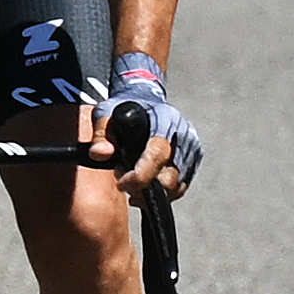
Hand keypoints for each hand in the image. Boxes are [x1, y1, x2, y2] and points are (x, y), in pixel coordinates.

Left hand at [111, 53, 202, 193]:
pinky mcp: (193, 161)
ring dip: (152, 192)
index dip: (140, 175)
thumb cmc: (125, 107)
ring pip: (176, 185)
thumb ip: (101, 133)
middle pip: (170, 175)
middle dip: (145, 186)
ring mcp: (192, 149)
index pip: (158, 153)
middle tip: (123, 182)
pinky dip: (162, 193)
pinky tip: (143, 188)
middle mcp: (185, 135)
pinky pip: (180, 186)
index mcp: (166, 120)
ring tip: (131, 183)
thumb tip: (100, 154)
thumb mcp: (107, 112)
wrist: (146, 100)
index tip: (121, 184)